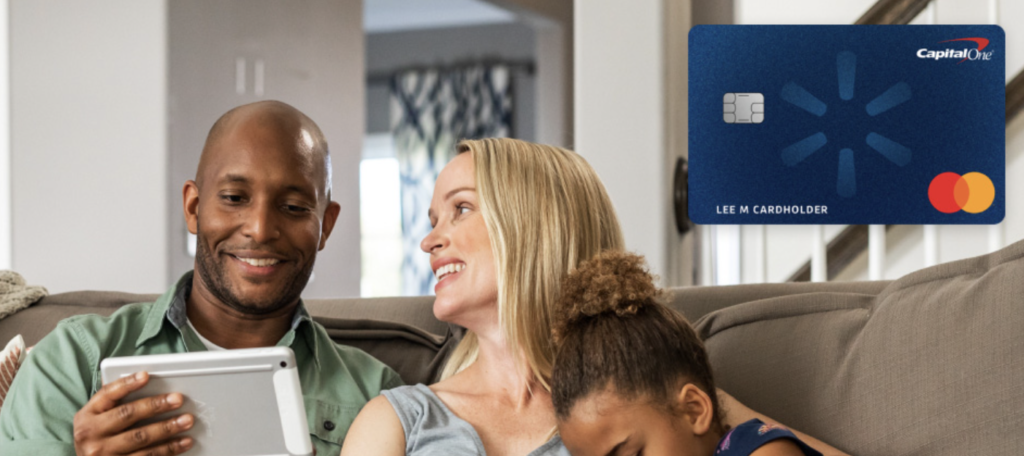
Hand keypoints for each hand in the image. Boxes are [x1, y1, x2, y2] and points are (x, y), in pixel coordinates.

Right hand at [73, 371, 194, 455]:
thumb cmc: (97, 436)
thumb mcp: (95, 417)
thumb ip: (114, 401)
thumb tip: (144, 381)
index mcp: (87, 416)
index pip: (107, 394)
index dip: (127, 384)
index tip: (146, 376)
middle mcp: (91, 434)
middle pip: (127, 415)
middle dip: (155, 406)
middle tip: (178, 399)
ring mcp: (104, 454)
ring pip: (140, 439)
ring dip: (167, 429)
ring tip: (187, 421)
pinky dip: (168, 449)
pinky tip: (183, 443)